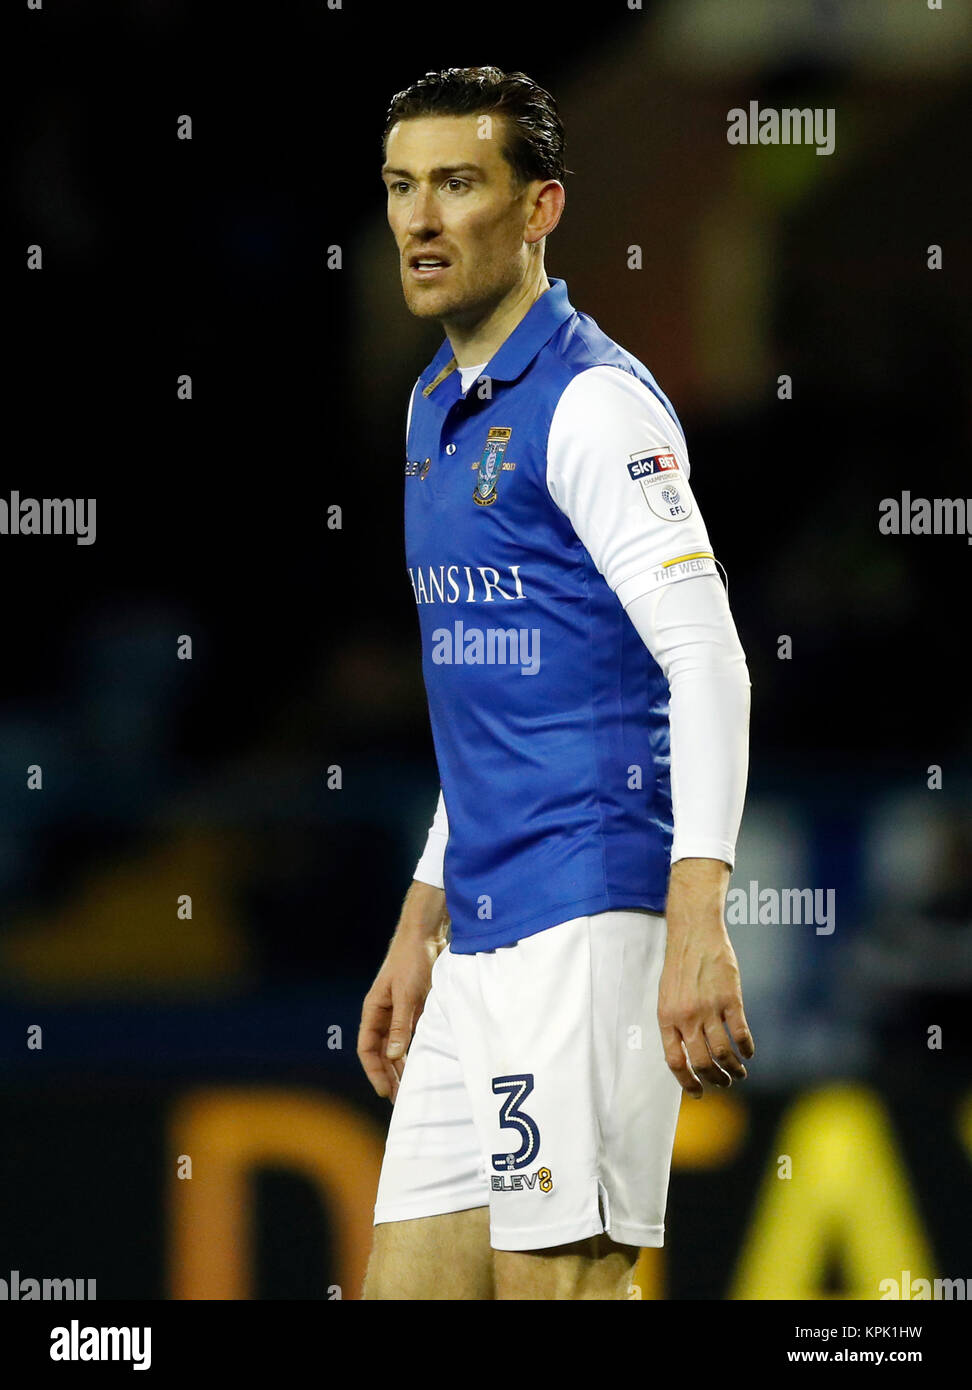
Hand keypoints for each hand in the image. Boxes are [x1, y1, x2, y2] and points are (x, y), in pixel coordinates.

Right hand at [357, 883, 447, 1102]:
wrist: (426, 935)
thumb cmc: (412, 961)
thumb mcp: (407, 995)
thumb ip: (401, 1025)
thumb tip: (393, 1056)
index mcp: (373, 1010)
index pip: (366, 1049)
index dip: (374, 1071)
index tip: (385, 1092)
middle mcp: (383, 1014)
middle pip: (380, 1052)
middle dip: (388, 1075)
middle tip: (400, 1099)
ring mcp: (399, 1012)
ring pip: (396, 1047)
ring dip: (402, 1066)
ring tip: (412, 1088)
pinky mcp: (415, 1009)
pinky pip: (411, 1036)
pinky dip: (414, 1051)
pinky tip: (423, 1064)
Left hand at [658, 859, 754, 1098]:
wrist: (693, 932)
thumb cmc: (680, 966)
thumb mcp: (667, 996)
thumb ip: (675, 1025)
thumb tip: (685, 1057)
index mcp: (666, 1018)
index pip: (675, 1062)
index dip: (687, 1082)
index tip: (698, 1093)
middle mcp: (686, 1017)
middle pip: (701, 1063)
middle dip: (715, 1080)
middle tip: (724, 1083)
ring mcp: (709, 1008)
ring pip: (722, 1053)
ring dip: (733, 1070)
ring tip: (739, 1073)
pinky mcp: (730, 999)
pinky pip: (740, 1034)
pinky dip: (746, 1049)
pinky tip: (749, 1052)